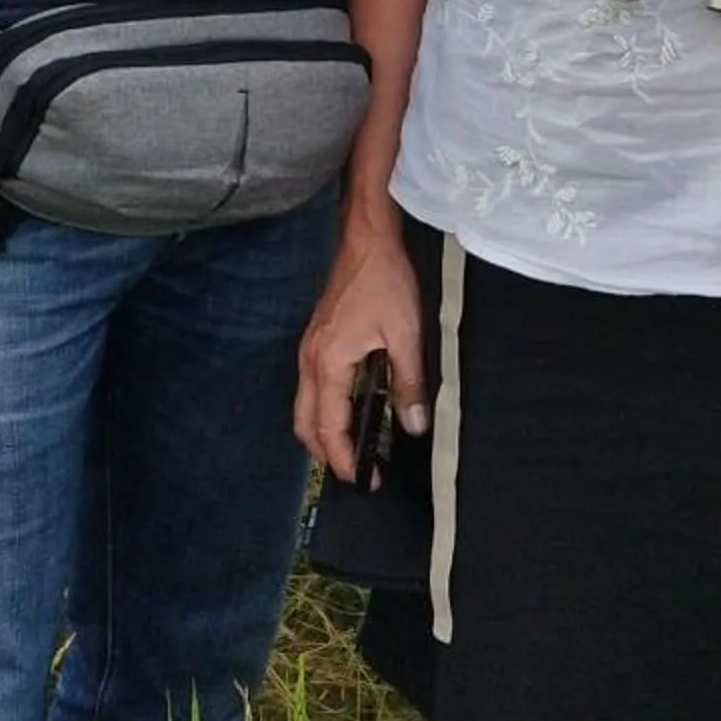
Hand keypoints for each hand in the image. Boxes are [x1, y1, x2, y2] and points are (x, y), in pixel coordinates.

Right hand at [295, 211, 428, 481]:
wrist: (366, 239)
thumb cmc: (385, 282)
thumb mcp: (405, 334)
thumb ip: (408, 383)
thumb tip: (415, 426)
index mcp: (328, 363)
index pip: (329, 427)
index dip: (345, 459)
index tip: (364, 481)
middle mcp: (310, 361)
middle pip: (305, 424)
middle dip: (327, 454)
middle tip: (358, 471)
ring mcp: (310, 350)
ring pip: (305, 407)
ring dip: (325, 433)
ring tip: (358, 448)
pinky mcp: (317, 341)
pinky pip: (312, 389)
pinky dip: (326, 410)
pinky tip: (353, 411)